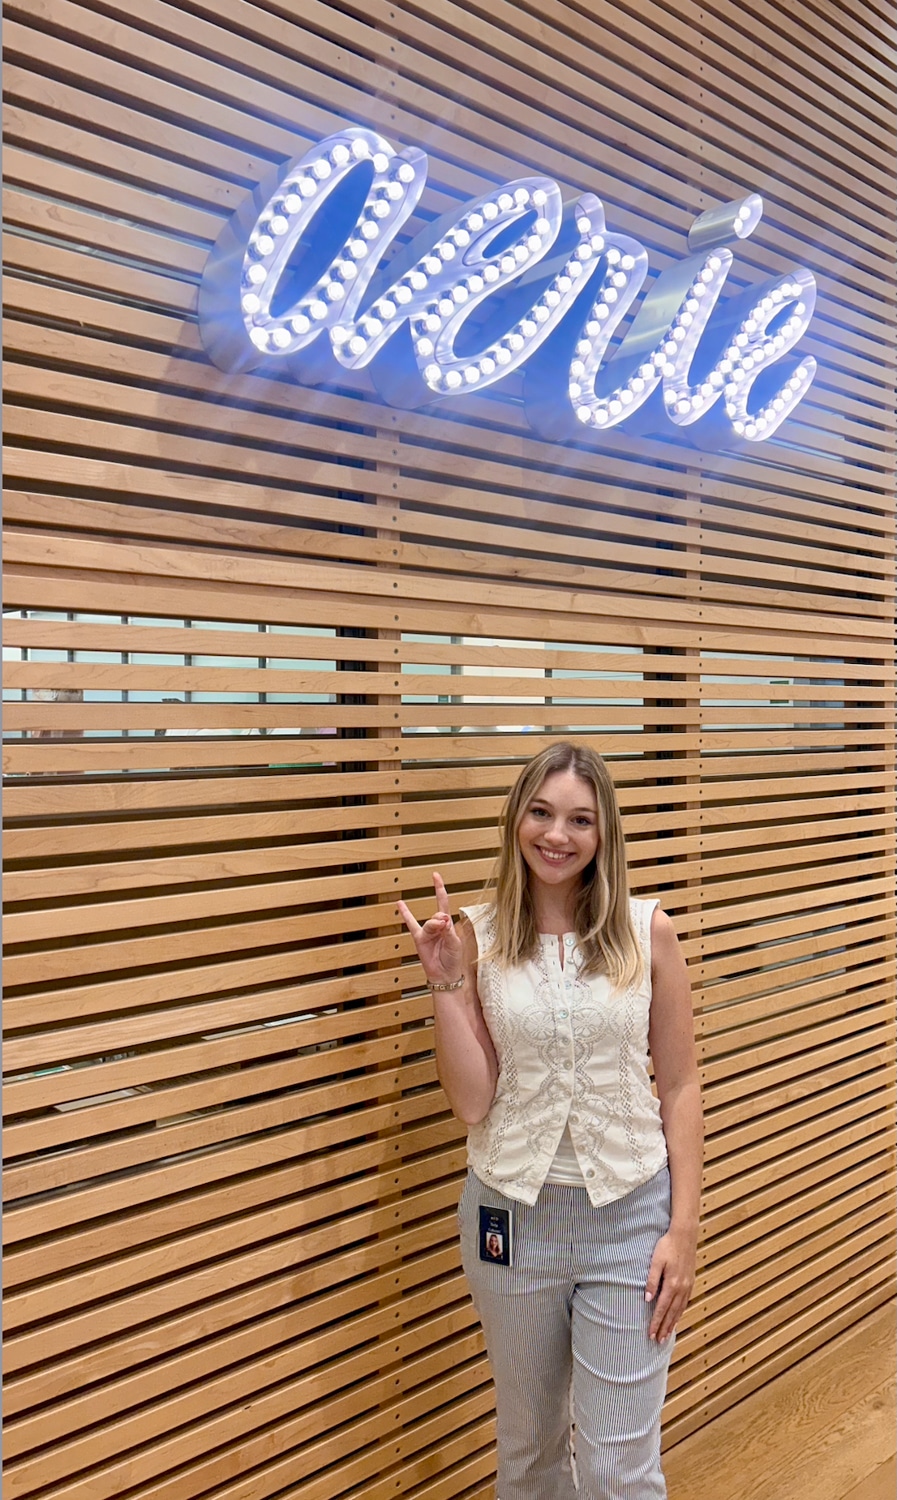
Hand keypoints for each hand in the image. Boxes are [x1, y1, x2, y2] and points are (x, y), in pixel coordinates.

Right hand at [396, 872, 463, 986]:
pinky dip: (406, 914)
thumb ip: (448, 931)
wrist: (445, 975)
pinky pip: (411, 925)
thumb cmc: (453, 960)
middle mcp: (437, 926)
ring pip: (429, 923)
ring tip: (439, 929)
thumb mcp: (455, 944)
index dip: (440, 889)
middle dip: (441, 919)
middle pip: (438, 914)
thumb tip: (443, 919)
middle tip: (445, 925)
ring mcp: (427, 932)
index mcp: (448, 925)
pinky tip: (400, 904)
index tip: (435, 876)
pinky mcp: (419, 939)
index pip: (443, 902)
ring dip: (434, 925)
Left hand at [645, 1226, 696, 1342]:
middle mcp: (681, 1289)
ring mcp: (687, 1286)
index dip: (656, 1322)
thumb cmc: (667, 1246)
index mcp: (671, 1284)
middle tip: (658, 1341)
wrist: (684, 1236)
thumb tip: (647, 1299)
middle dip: (664, 1328)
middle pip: (671, 1313)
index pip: (662, 1308)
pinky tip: (677, 1317)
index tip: (651, 1334)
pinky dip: (680, 1313)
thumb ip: (651, 1280)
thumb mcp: (655, 1261)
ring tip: (667, 1334)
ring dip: (673, 1323)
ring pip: (679, 1310)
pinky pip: (685, 1303)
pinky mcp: (690, 1282)